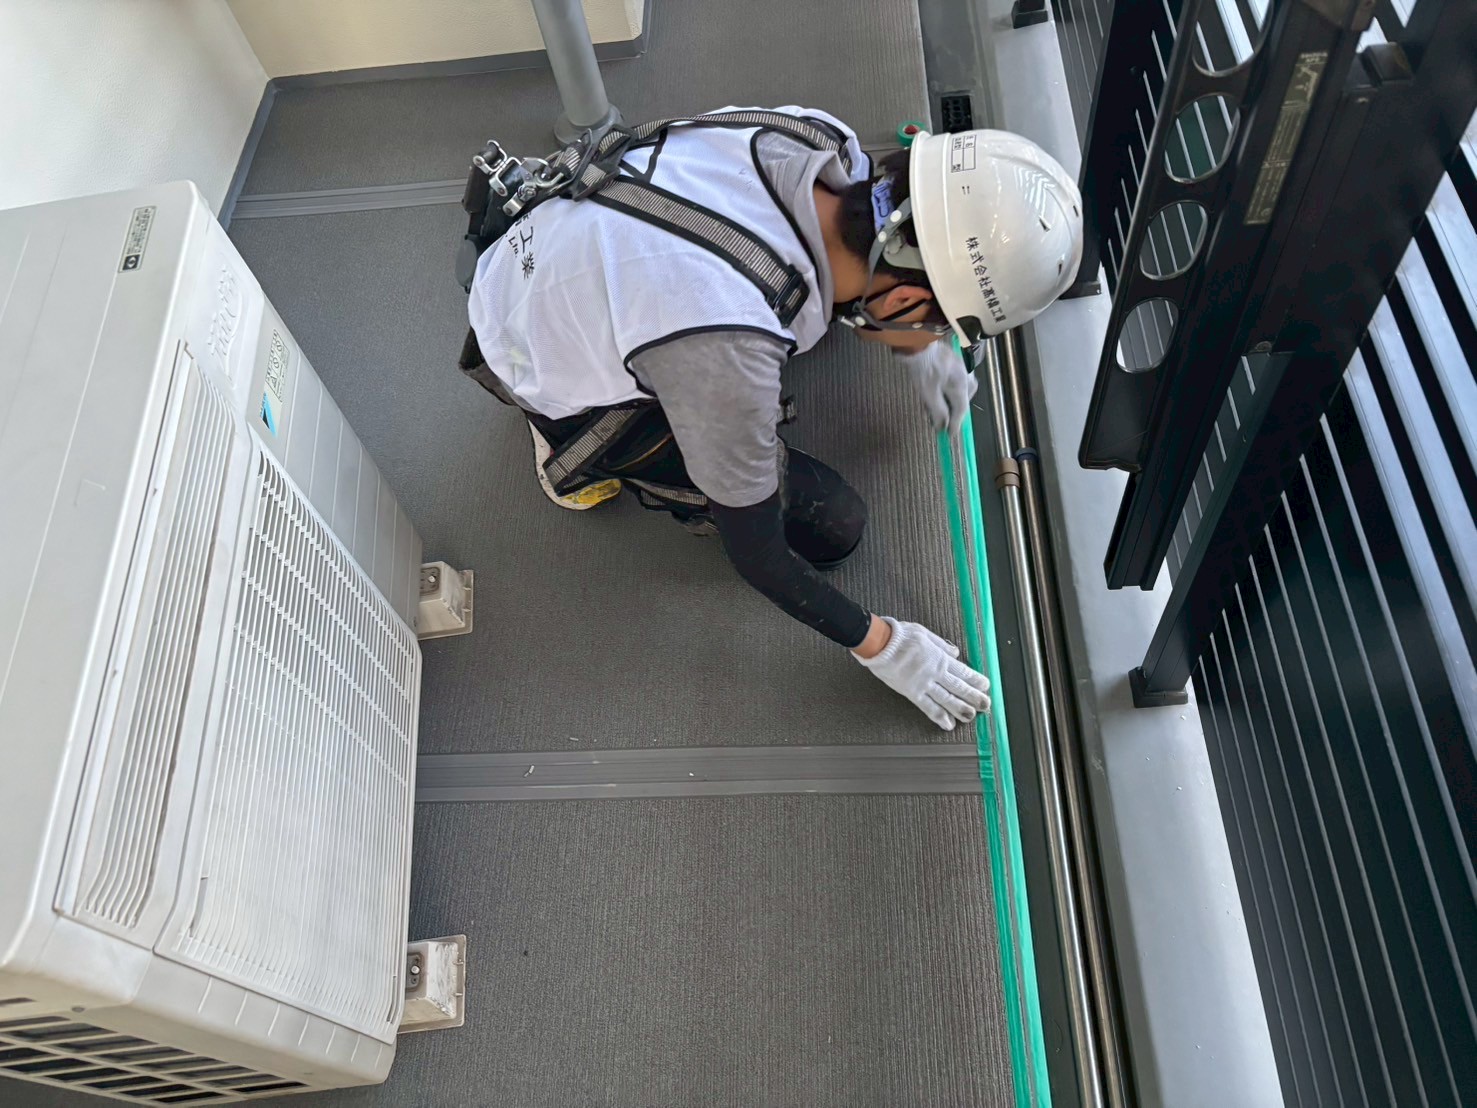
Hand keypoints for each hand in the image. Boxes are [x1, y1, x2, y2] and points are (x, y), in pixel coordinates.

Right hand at [854, 617, 990, 729]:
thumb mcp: (924, 633)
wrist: (880, 643)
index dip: (975, 679)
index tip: (985, 686)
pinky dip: (939, 717)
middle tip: (985, 705)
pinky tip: (948, 725)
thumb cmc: (899, 635)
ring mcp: (924, 684)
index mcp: (939, 657)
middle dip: (973, 697)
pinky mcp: (911, 692)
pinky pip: (928, 707)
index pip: (962, 671)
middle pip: (958, 687)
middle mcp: (935, 673)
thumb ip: (941, 645)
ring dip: (960, 709)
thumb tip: (955, 652)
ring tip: (971, 717)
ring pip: (947, 699)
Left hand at [897, 344, 977, 434]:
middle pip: (964, 397)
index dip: (955, 424)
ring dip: (951, 399)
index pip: (961, 409)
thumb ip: (937, 411)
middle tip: (946, 419)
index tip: (949, 436)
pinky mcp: (948, 360)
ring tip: (939, 406)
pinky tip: (935, 390)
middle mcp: (963, 375)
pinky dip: (946, 389)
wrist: (915, 339)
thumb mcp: (928, 393)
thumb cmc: (922, 367)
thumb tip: (942, 427)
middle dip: (956, 410)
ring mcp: (957, 366)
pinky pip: (953, 379)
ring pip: (960, 387)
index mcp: (961, 384)